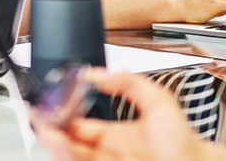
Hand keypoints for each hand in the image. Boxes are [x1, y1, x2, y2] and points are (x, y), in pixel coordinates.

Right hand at [35, 71, 206, 160]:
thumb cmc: (185, 143)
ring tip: (46, 135)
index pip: (81, 126)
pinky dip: (67, 157)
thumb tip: (96, 73)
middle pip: (72, 144)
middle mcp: (111, 153)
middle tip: (39, 122)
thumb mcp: (157, 101)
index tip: (49, 108)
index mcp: (118, 135)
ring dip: (57, 147)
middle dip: (53, 133)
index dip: (63, 117)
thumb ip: (129, 83)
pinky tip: (61, 149)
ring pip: (74, 157)